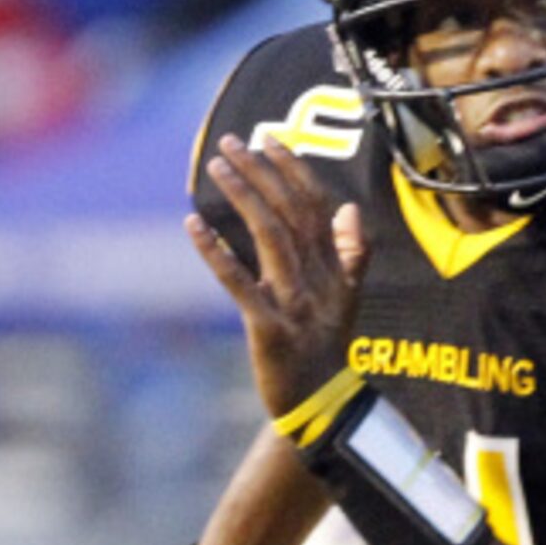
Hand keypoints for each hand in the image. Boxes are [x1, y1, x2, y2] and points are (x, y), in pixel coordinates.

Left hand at [185, 134, 370, 416]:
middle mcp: (319, 281)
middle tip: (230, 142)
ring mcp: (296, 305)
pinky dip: (216, 254)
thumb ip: (352, 253)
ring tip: (217, 167)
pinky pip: (240, 285)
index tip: (268, 137)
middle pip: (290, 215)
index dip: (293, 169)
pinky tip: (193, 225)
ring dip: (243, 198)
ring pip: (270, 239)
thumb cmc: (328, 348)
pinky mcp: (270, 330)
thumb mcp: (349, 300)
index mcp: (335, 270)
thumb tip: (350, 208)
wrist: (323, 406)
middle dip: (261, 173)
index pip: (316, 207)